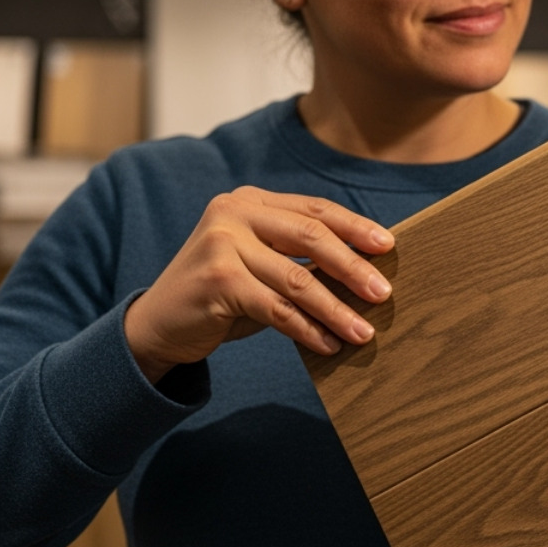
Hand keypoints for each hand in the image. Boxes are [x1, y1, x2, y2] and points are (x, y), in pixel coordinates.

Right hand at [123, 186, 393, 382]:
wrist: (158, 324)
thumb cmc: (224, 294)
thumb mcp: (261, 264)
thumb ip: (300, 256)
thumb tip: (369, 269)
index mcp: (250, 201)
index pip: (315, 209)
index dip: (355, 227)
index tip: (389, 246)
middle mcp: (233, 213)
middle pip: (312, 237)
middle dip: (354, 267)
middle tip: (384, 294)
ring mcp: (221, 244)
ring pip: (297, 279)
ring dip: (336, 310)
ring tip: (363, 333)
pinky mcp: (217, 281)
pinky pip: (277, 309)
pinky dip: (307, 329)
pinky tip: (328, 345)